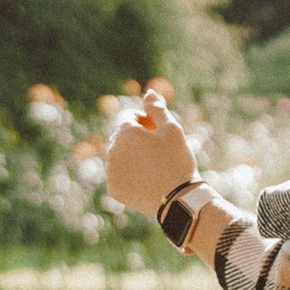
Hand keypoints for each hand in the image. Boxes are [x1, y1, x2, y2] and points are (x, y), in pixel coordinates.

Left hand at [103, 85, 196, 219]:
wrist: (178, 198)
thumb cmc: (177, 160)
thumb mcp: (172, 129)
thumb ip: (157, 108)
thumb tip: (148, 91)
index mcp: (125, 131)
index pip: (130, 119)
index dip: (146, 123)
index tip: (160, 135)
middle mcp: (112, 149)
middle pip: (123, 138)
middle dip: (137, 140)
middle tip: (159, 152)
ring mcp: (111, 170)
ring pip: (119, 157)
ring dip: (131, 157)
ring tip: (153, 167)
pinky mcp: (113, 188)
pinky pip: (118, 176)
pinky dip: (129, 175)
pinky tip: (146, 179)